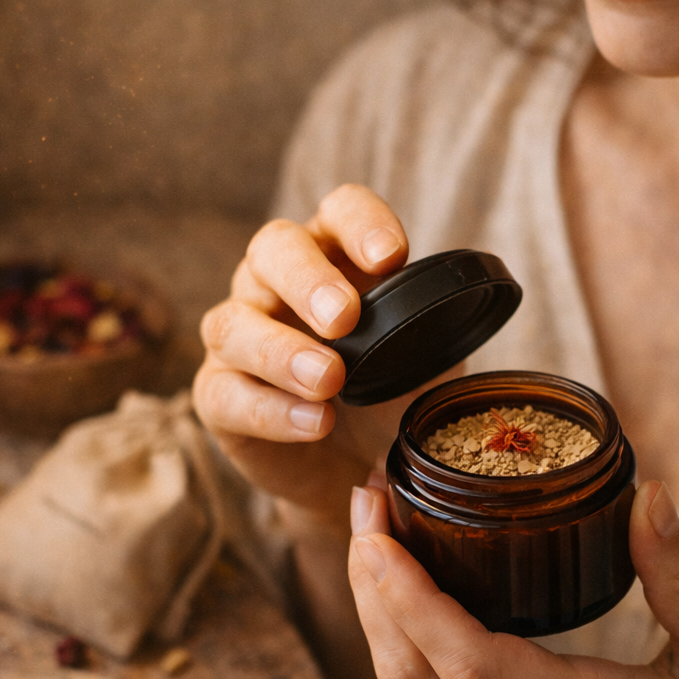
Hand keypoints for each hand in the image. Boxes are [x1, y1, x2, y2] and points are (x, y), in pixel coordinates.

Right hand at [192, 184, 412, 517]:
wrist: (357, 466)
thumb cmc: (388, 396)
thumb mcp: (423, 363)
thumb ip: (434, 339)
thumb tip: (459, 326)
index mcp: (335, 257)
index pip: (340, 212)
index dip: (361, 223)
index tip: (392, 257)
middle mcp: (276, 283)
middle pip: (273, 249)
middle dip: (308, 280)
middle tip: (345, 317)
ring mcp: (239, 336)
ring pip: (232, 323)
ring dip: (281, 351)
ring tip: (329, 380)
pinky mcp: (220, 395)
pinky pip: (226, 394)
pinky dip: (272, 410)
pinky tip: (315, 423)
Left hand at [347, 480, 678, 678]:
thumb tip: (648, 493)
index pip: (465, 662)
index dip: (409, 597)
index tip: (379, 531)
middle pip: (412, 674)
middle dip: (372, 587)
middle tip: (367, 504)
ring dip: (378, 612)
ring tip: (375, 534)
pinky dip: (404, 638)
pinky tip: (408, 588)